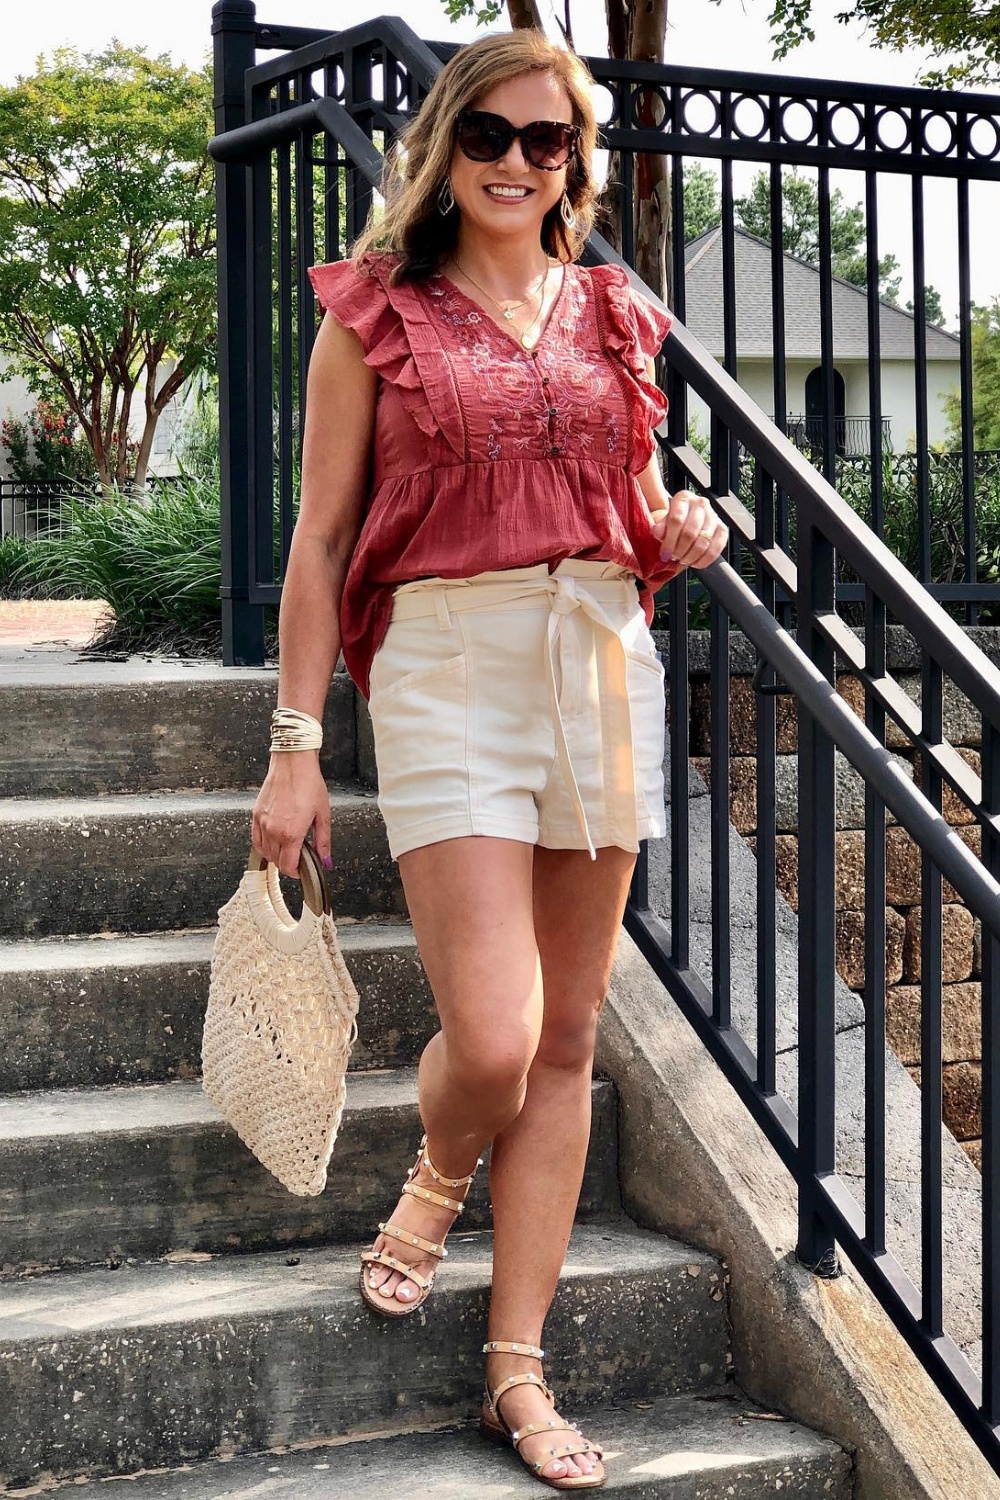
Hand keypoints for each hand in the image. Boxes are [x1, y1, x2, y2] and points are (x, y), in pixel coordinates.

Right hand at [251, 754, 331, 878]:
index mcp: (291, 833)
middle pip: (276, 861)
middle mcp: (274, 830)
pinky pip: (256, 839)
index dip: (296, 872)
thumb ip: (323, 841)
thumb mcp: (323, 815)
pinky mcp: (256, 814)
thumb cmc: (309, 783)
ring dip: (276, 855)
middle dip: (288, 863)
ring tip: (288, 848)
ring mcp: (262, 822)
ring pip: (264, 852)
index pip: (288, 866)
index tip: (301, 869)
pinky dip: (263, 845)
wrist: (293, 763)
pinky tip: (272, 842)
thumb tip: (326, 860)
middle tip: (299, 856)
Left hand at [649, 489, 727, 571]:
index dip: (669, 541)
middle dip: (680, 550)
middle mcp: (700, 504)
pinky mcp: (722, 529)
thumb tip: (658, 532)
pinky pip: (715, 549)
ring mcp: (713, 516)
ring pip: (703, 542)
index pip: (676, 520)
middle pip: (690, 532)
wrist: (687, 524)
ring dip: (691, 556)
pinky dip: (704, 560)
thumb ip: (660, 528)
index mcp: (684, 498)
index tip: (664, 554)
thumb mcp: (663, 523)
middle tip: (674, 557)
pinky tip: (695, 563)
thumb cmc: (674, 524)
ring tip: (683, 560)